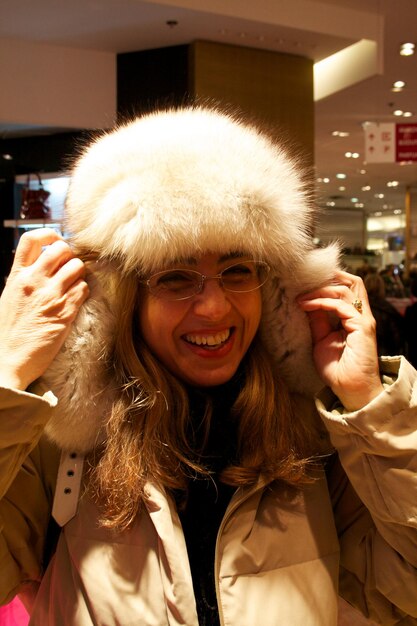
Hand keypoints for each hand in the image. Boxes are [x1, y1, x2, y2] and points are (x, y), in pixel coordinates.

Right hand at [0, 228, 88, 389]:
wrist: (7, 361)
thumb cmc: (8, 332)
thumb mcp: (9, 297)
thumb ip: (24, 280)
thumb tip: (42, 267)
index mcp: (17, 276)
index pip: (31, 239)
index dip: (49, 235)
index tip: (56, 242)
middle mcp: (34, 281)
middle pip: (62, 249)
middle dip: (70, 255)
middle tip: (69, 268)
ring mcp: (51, 296)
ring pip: (77, 267)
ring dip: (79, 274)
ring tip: (73, 285)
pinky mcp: (65, 312)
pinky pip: (84, 289)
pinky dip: (84, 291)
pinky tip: (77, 299)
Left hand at [298, 270, 383, 410]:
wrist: (349, 390)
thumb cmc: (336, 369)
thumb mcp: (320, 339)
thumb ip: (317, 320)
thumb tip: (306, 301)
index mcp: (353, 317)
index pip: (346, 288)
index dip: (326, 282)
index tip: (303, 286)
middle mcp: (361, 315)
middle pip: (353, 281)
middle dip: (329, 276)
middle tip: (305, 280)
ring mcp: (363, 320)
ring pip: (345, 289)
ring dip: (319, 290)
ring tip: (301, 297)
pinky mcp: (362, 327)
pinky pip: (340, 306)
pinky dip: (321, 302)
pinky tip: (306, 305)